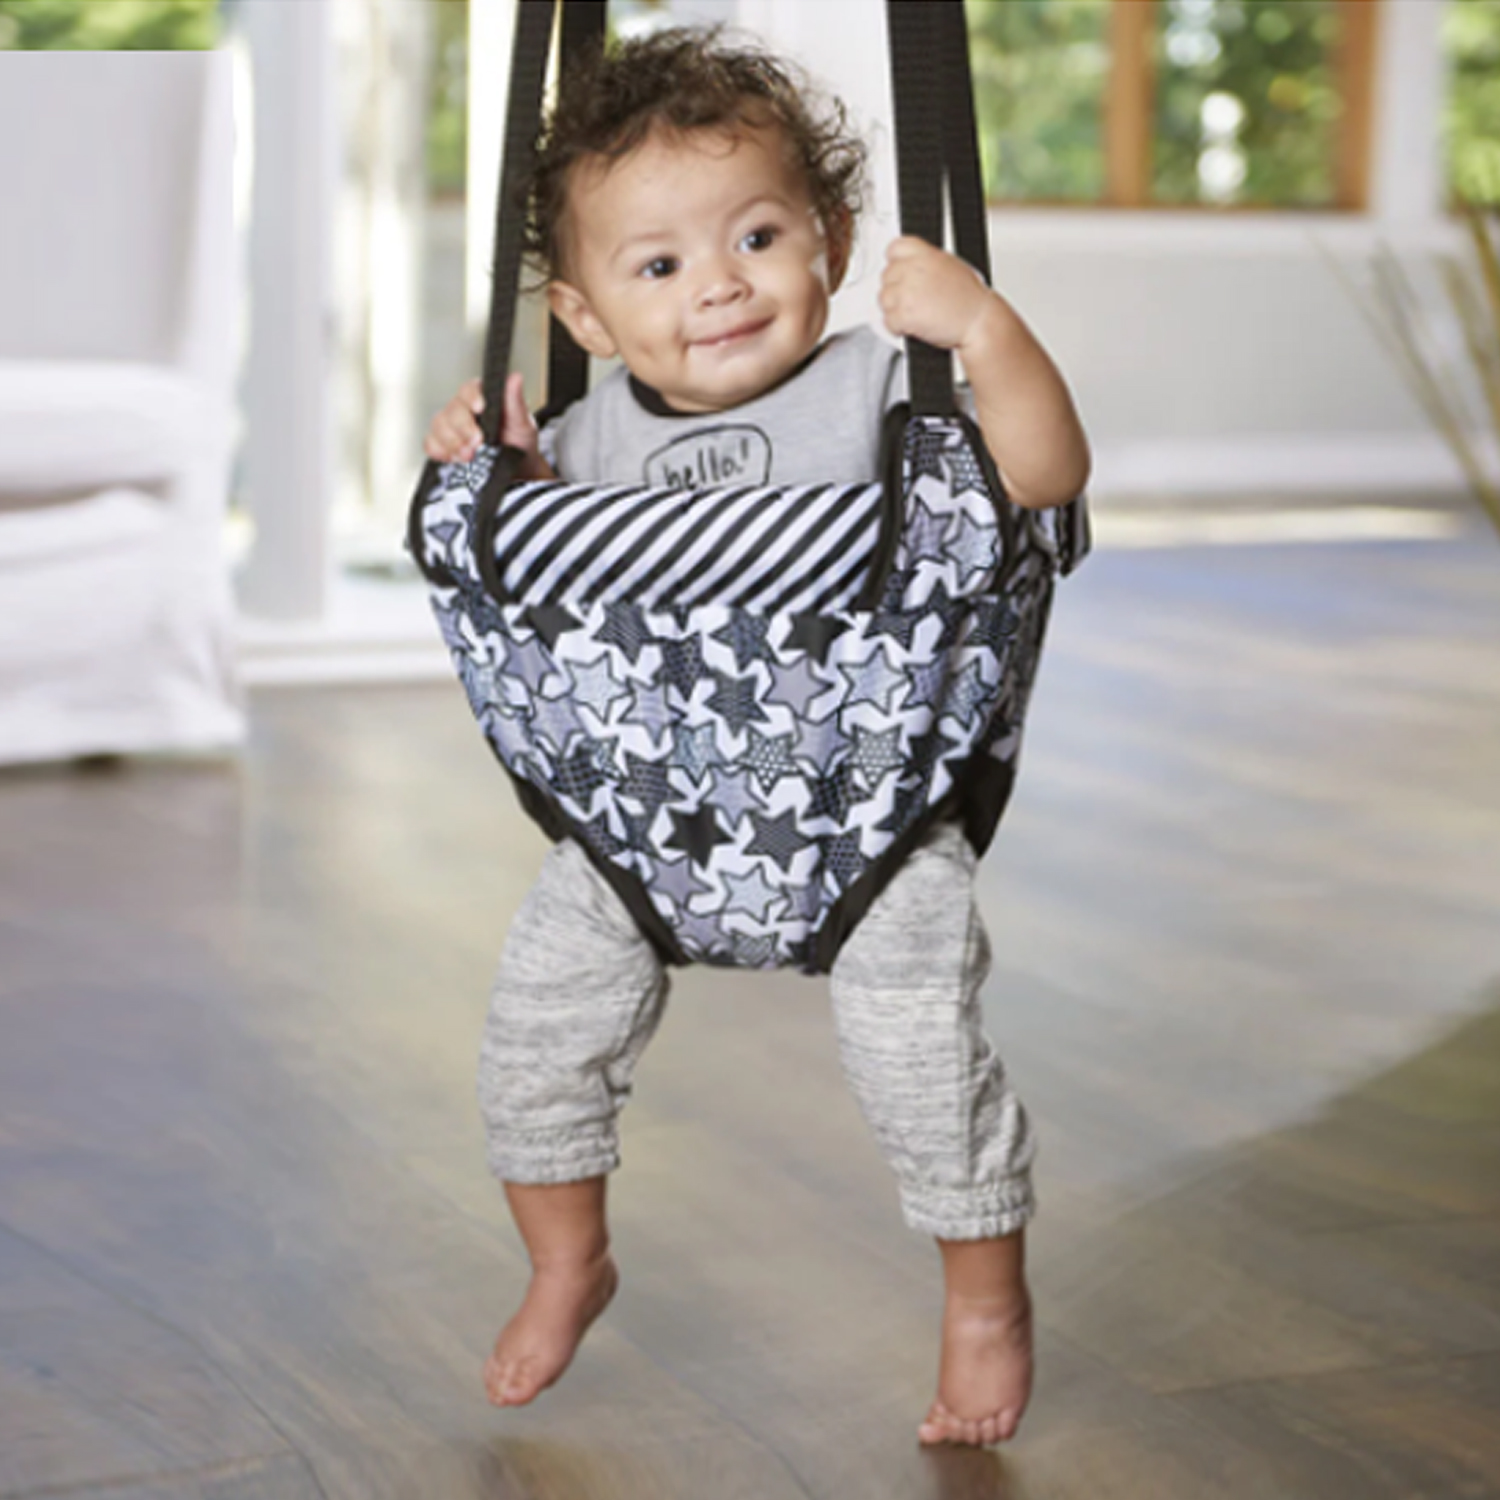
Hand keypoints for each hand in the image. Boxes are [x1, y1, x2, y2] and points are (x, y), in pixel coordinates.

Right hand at [423, 373, 553, 478]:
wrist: (518, 470)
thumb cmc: (520, 443)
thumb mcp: (523, 423)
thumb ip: (515, 402)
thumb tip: (515, 378)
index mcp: (481, 397)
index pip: (468, 389)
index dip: (471, 397)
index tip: (480, 408)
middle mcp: (463, 408)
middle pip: (451, 409)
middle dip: (463, 427)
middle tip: (477, 442)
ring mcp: (451, 426)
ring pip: (438, 425)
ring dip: (452, 441)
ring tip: (469, 455)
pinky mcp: (443, 445)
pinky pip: (431, 443)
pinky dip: (439, 451)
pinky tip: (453, 458)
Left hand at [879, 236, 998, 354]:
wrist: (978, 321)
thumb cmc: (969, 299)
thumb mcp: (950, 266)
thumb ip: (926, 262)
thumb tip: (911, 265)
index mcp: (926, 254)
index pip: (895, 248)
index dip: (895, 263)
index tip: (899, 273)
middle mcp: (914, 270)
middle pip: (886, 276)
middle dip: (896, 290)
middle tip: (911, 300)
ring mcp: (907, 292)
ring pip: (884, 299)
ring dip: (894, 309)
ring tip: (914, 314)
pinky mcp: (904, 314)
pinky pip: (888, 321)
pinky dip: (897, 327)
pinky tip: (912, 325)